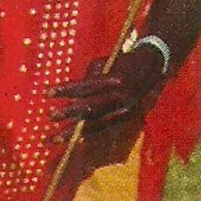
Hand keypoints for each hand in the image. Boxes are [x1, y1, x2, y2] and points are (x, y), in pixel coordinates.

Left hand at [47, 48, 166, 139]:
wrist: (153, 66)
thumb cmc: (125, 60)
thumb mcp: (106, 62)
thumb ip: (89, 77)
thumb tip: (72, 93)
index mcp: (115, 79)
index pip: (85, 87)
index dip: (65, 91)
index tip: (47, 93)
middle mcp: (121, 97)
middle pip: (89, 109)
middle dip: (67, 114)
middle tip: (50, 117)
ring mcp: (125, 110)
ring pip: (95, 124)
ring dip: (73, 132)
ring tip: (54, 138)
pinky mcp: (126, 118)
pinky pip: (103, 129)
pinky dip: (87, 135)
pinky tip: (74, 139)